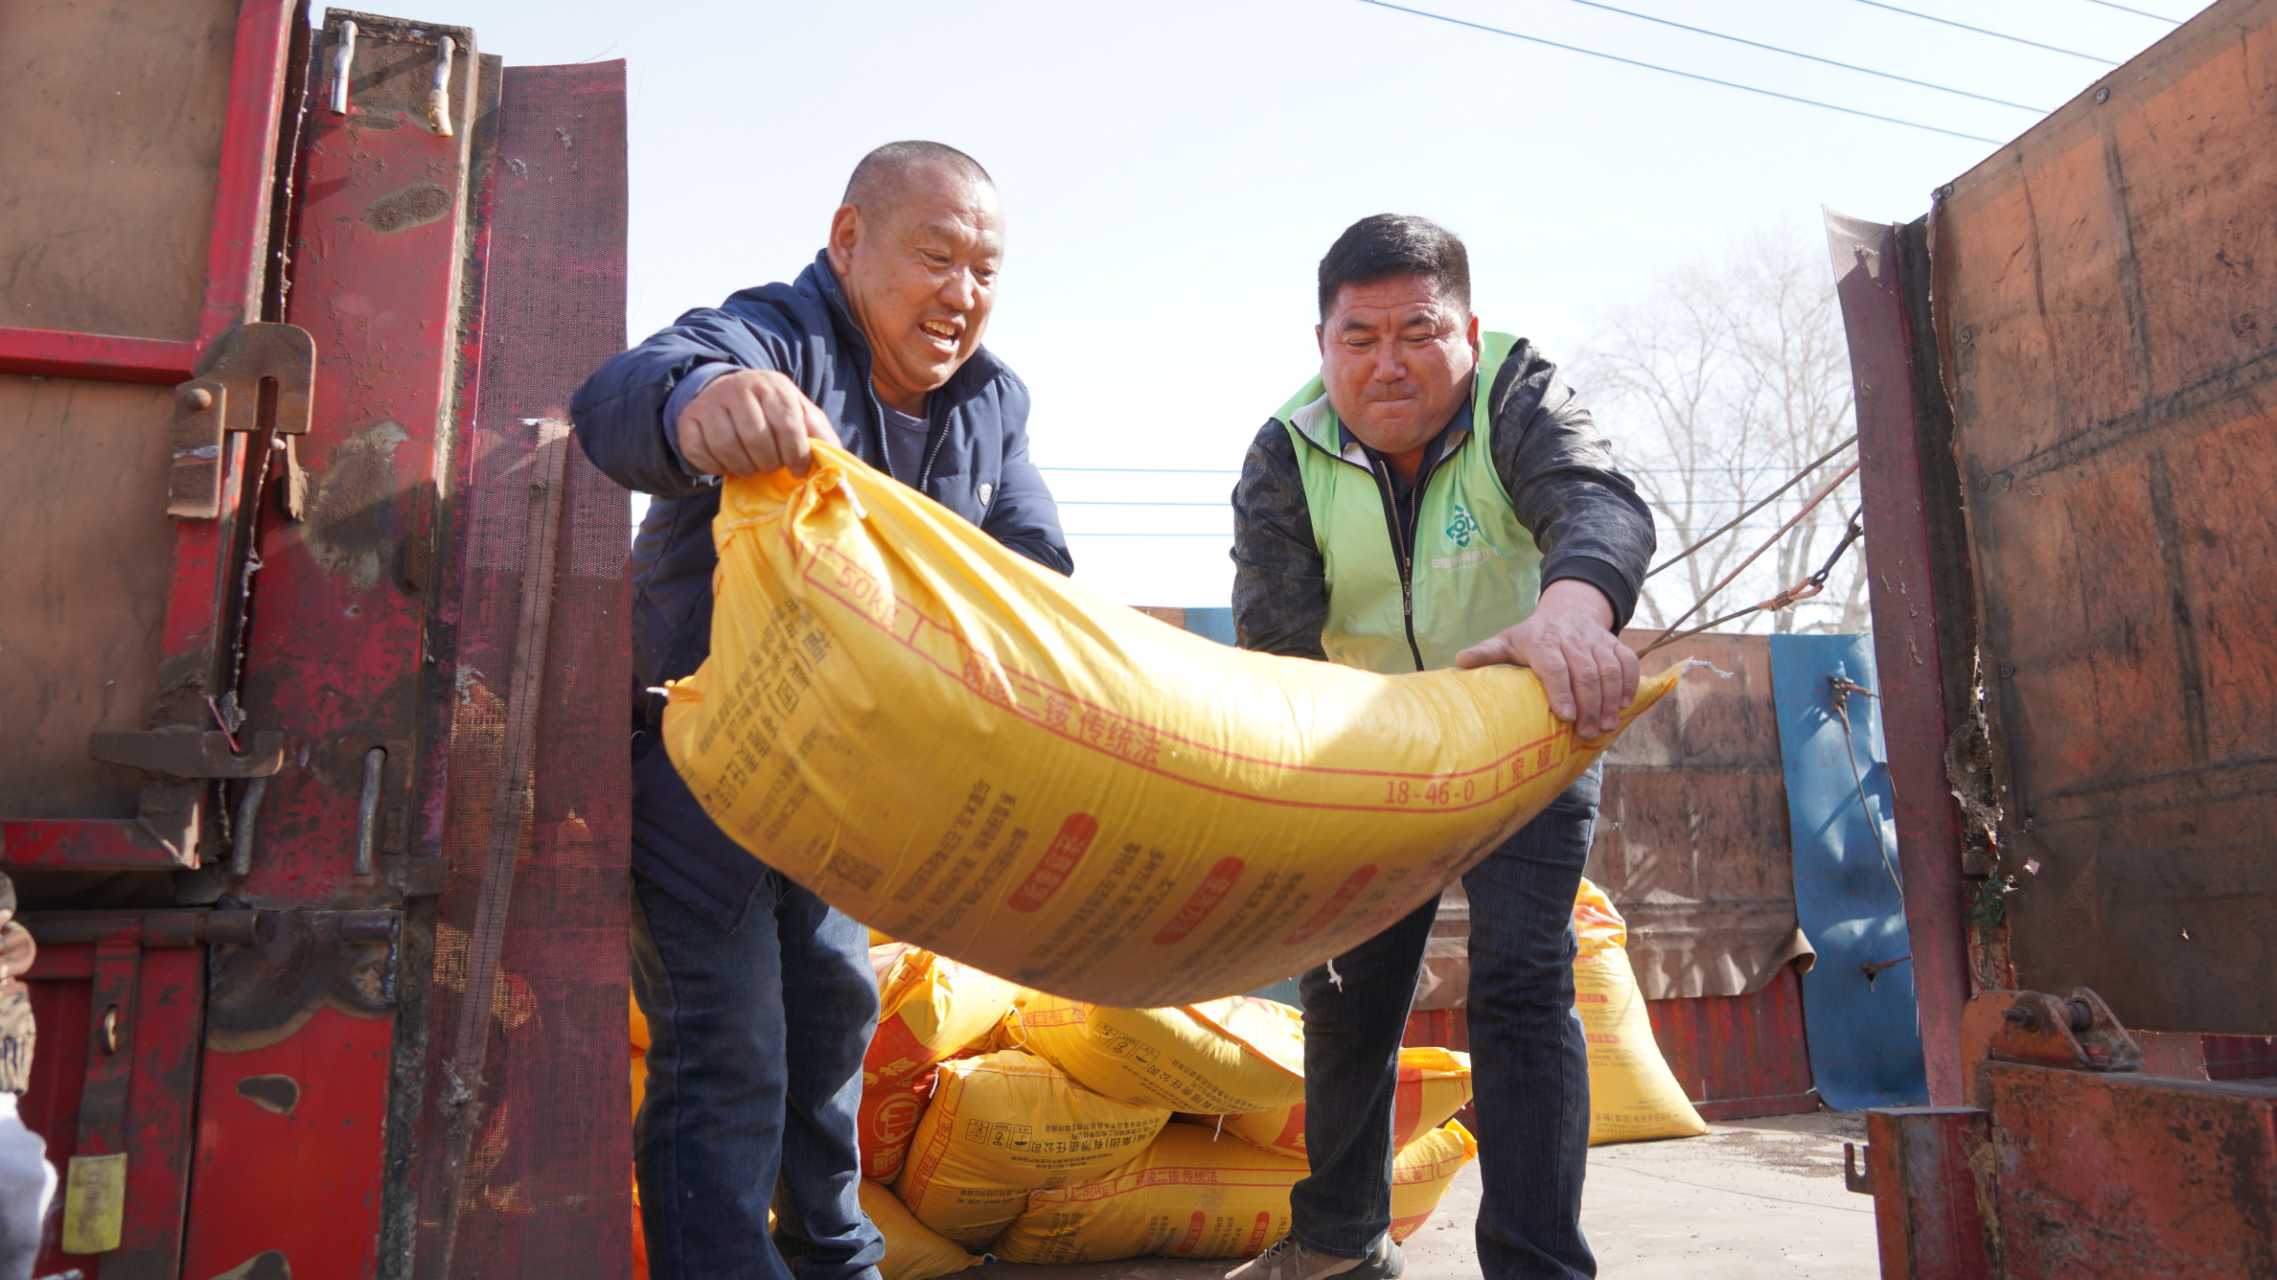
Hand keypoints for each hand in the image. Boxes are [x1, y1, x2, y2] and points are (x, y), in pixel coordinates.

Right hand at [675, 368, 842, 477]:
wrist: (724, 392)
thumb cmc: (770, 411)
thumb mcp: (799, 414)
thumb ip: (820, 434)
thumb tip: (838, 462)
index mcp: (773, 386)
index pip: (787, 424)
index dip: (796, 454)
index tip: (798, 470)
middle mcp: (739, 388)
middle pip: (757, 439)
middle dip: (769, 463)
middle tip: (771, 467)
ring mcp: (711, 402)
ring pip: (729, 447)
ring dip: (744, 467)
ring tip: (752, 467)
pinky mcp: (688, 419)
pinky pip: (702, 453)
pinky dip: (717, 466)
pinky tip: (728, 463)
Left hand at [1454, 580, 1639, 737]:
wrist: (1568, 610)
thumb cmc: (1532, 636)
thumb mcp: (1507, 641)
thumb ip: (1486, 653)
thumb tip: (1459, 661)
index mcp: (1541, 640)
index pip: (1554, 665)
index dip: (1561, 690)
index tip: (1565, 716)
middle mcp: (1571, 638)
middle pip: (1585, 671)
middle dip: (1589, 704)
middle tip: (1587, 732)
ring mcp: (1595, 640)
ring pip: (1609, 668)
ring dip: (1611, 699)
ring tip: (1606, 726)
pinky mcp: (1614, 642)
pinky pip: (1628, 661)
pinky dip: (1630, 683)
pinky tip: (1625, 706)